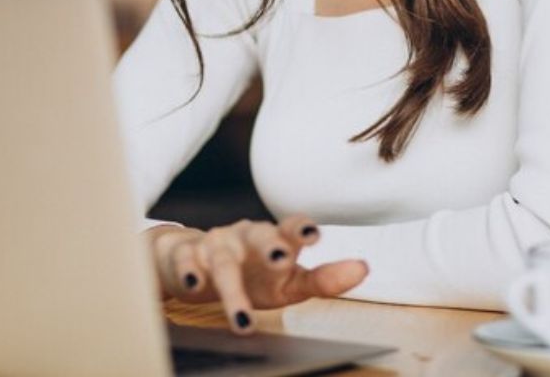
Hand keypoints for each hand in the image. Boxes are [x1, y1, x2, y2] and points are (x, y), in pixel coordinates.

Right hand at [145, 214, 368, 333]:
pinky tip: (194, 286)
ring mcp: (215, 244)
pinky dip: (189, 273)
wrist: (189, 262)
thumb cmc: (251, 273)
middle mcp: (245, 236)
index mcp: (274, 239)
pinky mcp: (185, 256)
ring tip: (243, 321)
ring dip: (232, 291)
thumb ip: (323, 278)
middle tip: (283, 258)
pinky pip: (185, 263)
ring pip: (223, 263)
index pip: (290, 227)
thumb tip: (364, 268)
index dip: (301, 229)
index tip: (314, 235)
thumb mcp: (288, 282)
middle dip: (270, 245)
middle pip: (259, 234)